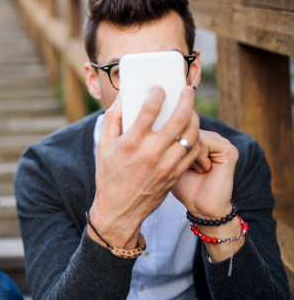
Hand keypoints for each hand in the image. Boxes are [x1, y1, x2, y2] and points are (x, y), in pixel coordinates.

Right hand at [89, 86, 199, 248]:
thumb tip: (123, 97)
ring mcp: (166, 165)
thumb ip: (113, 119)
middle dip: (186, 99)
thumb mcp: (103, 146)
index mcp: (131, 143)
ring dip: (194, 117)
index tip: (160, 88)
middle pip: (178, 119)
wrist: (119, 211)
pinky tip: (190, 131)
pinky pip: (193, 152)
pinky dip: (195, 138)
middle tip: (187, 90)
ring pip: (191, 135)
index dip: (158, 94)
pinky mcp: (175, 175)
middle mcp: (151, 153)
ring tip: (191, 109)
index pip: (150, 109)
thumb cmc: (109, 176)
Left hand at [171, 130, 238, 219]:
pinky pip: (203, 142)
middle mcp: (210, 136)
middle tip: (188, 168)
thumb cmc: (183, 186)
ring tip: (196, 170)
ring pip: (193, 134)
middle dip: (180, 149)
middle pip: (185, 127)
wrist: (201, 208)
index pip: (179, 123)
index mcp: (198, 137)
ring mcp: (221, 141)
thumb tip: (157, 124)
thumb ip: (167, 141)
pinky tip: (203, 170)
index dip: (171, 141)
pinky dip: (198, 158)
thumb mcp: (169, 160)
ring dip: (189, 155)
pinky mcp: (229, 149)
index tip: (174, 161)